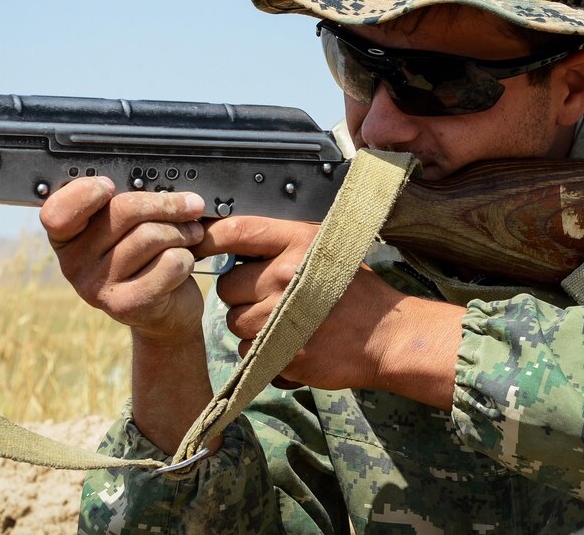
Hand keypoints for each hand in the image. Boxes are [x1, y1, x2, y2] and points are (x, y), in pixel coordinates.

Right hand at [39, 177, 206, 341]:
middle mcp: (74, 264)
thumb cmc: (146, 257)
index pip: (58, 212)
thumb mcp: (130, 228)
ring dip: (183, 232)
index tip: (110, 185)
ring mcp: (97, 287)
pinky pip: (169, 263)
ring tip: (191, 235)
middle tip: (191, 206)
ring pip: (151, 236)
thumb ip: (134, 206)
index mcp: (68, 237)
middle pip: (123, 211)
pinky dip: (186, 257)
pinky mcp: (127, 305)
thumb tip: (171, 190)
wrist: (162, 310)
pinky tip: (184, 262)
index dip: (85, 192)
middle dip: (167, 204)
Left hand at [197, 216, 406, 391]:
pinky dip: (260, 352)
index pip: (236, 231)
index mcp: (298, 242)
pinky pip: (247, 351)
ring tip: (282, 322)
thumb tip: (233, 239)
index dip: (208, 238)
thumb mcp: (325, 248)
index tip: (198, 246)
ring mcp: (283, 315)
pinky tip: (286, 343)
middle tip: (268, 298)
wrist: (386, 335)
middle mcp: (286, 275)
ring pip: (234, 321)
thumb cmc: (355, 290)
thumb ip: (283, 242)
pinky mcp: (283, 351)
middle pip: (227, 286)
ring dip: (249, 325)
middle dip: (240, 294)